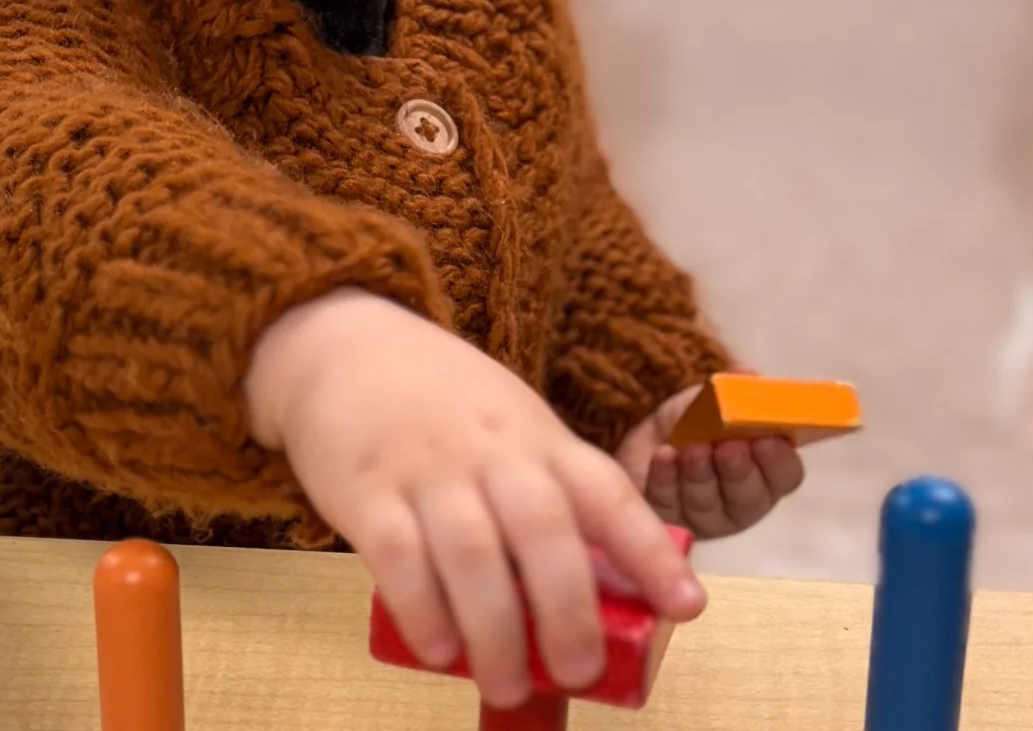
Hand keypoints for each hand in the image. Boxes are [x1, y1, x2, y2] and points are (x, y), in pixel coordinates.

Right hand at [244, 289, 705, 708]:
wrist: (345, 348)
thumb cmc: (444, 406)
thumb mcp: (512, 428)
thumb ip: (549, 496)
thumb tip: (597, 598)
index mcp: (540, 440)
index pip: (608, 494)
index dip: (651, 552)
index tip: (687, 607)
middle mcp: (492, 452)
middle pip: (543, 530)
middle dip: (568, 609)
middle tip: (579, 673)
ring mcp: (428, 470)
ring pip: (472, 553)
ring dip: (495, 629)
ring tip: (507, 685)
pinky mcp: (366, 491)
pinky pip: (397, 558)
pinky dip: (422, 610)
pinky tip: (438, 652)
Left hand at [616, 383, 804, 537]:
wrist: (650, 437)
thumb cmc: (696, 421)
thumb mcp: (714, 399)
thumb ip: (734, 391)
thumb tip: (747, 375)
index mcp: (767, 472)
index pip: (785, 475)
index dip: (779, 460)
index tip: (769, 439)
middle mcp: (741, 502)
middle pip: (748, 498)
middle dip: (739, 471)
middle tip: (730, 447)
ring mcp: (704, 517)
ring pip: (707, 504)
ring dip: (700, 474)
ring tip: (693, 449)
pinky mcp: (668, 520)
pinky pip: (668, 505)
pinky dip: (665, 479)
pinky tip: (664, 457)